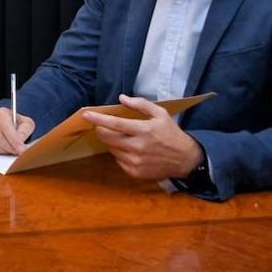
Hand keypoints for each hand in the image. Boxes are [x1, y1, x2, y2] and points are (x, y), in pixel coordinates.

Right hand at [0, 107, 35, 154]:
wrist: (8, 126)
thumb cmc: (17, 125)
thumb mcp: (26, 124)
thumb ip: (25, 131)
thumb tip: (19, 140)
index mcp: (2, 113)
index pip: (6, 127)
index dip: (14, 140)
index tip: (20, 149)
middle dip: (8, 147)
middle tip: (15, 151)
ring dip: (1, 149)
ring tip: (8, 150)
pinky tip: (0, 148)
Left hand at [81, 94, 203, 180]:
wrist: (185, 159)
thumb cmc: (171, 133)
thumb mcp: (160, 114)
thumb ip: (141, 104)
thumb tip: (122, 98)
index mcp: (143, 130)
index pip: (114, 124)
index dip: (98, 119)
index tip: (85, 114)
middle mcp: (138, 147)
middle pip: (107, 137)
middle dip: (100, 130)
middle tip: (102, 126)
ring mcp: (136, 161)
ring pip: (111, 149)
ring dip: (112, 142)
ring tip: (123, 138)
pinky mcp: (135, 172)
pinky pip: (118, 160)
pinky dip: (120, 154)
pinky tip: (130, 150)